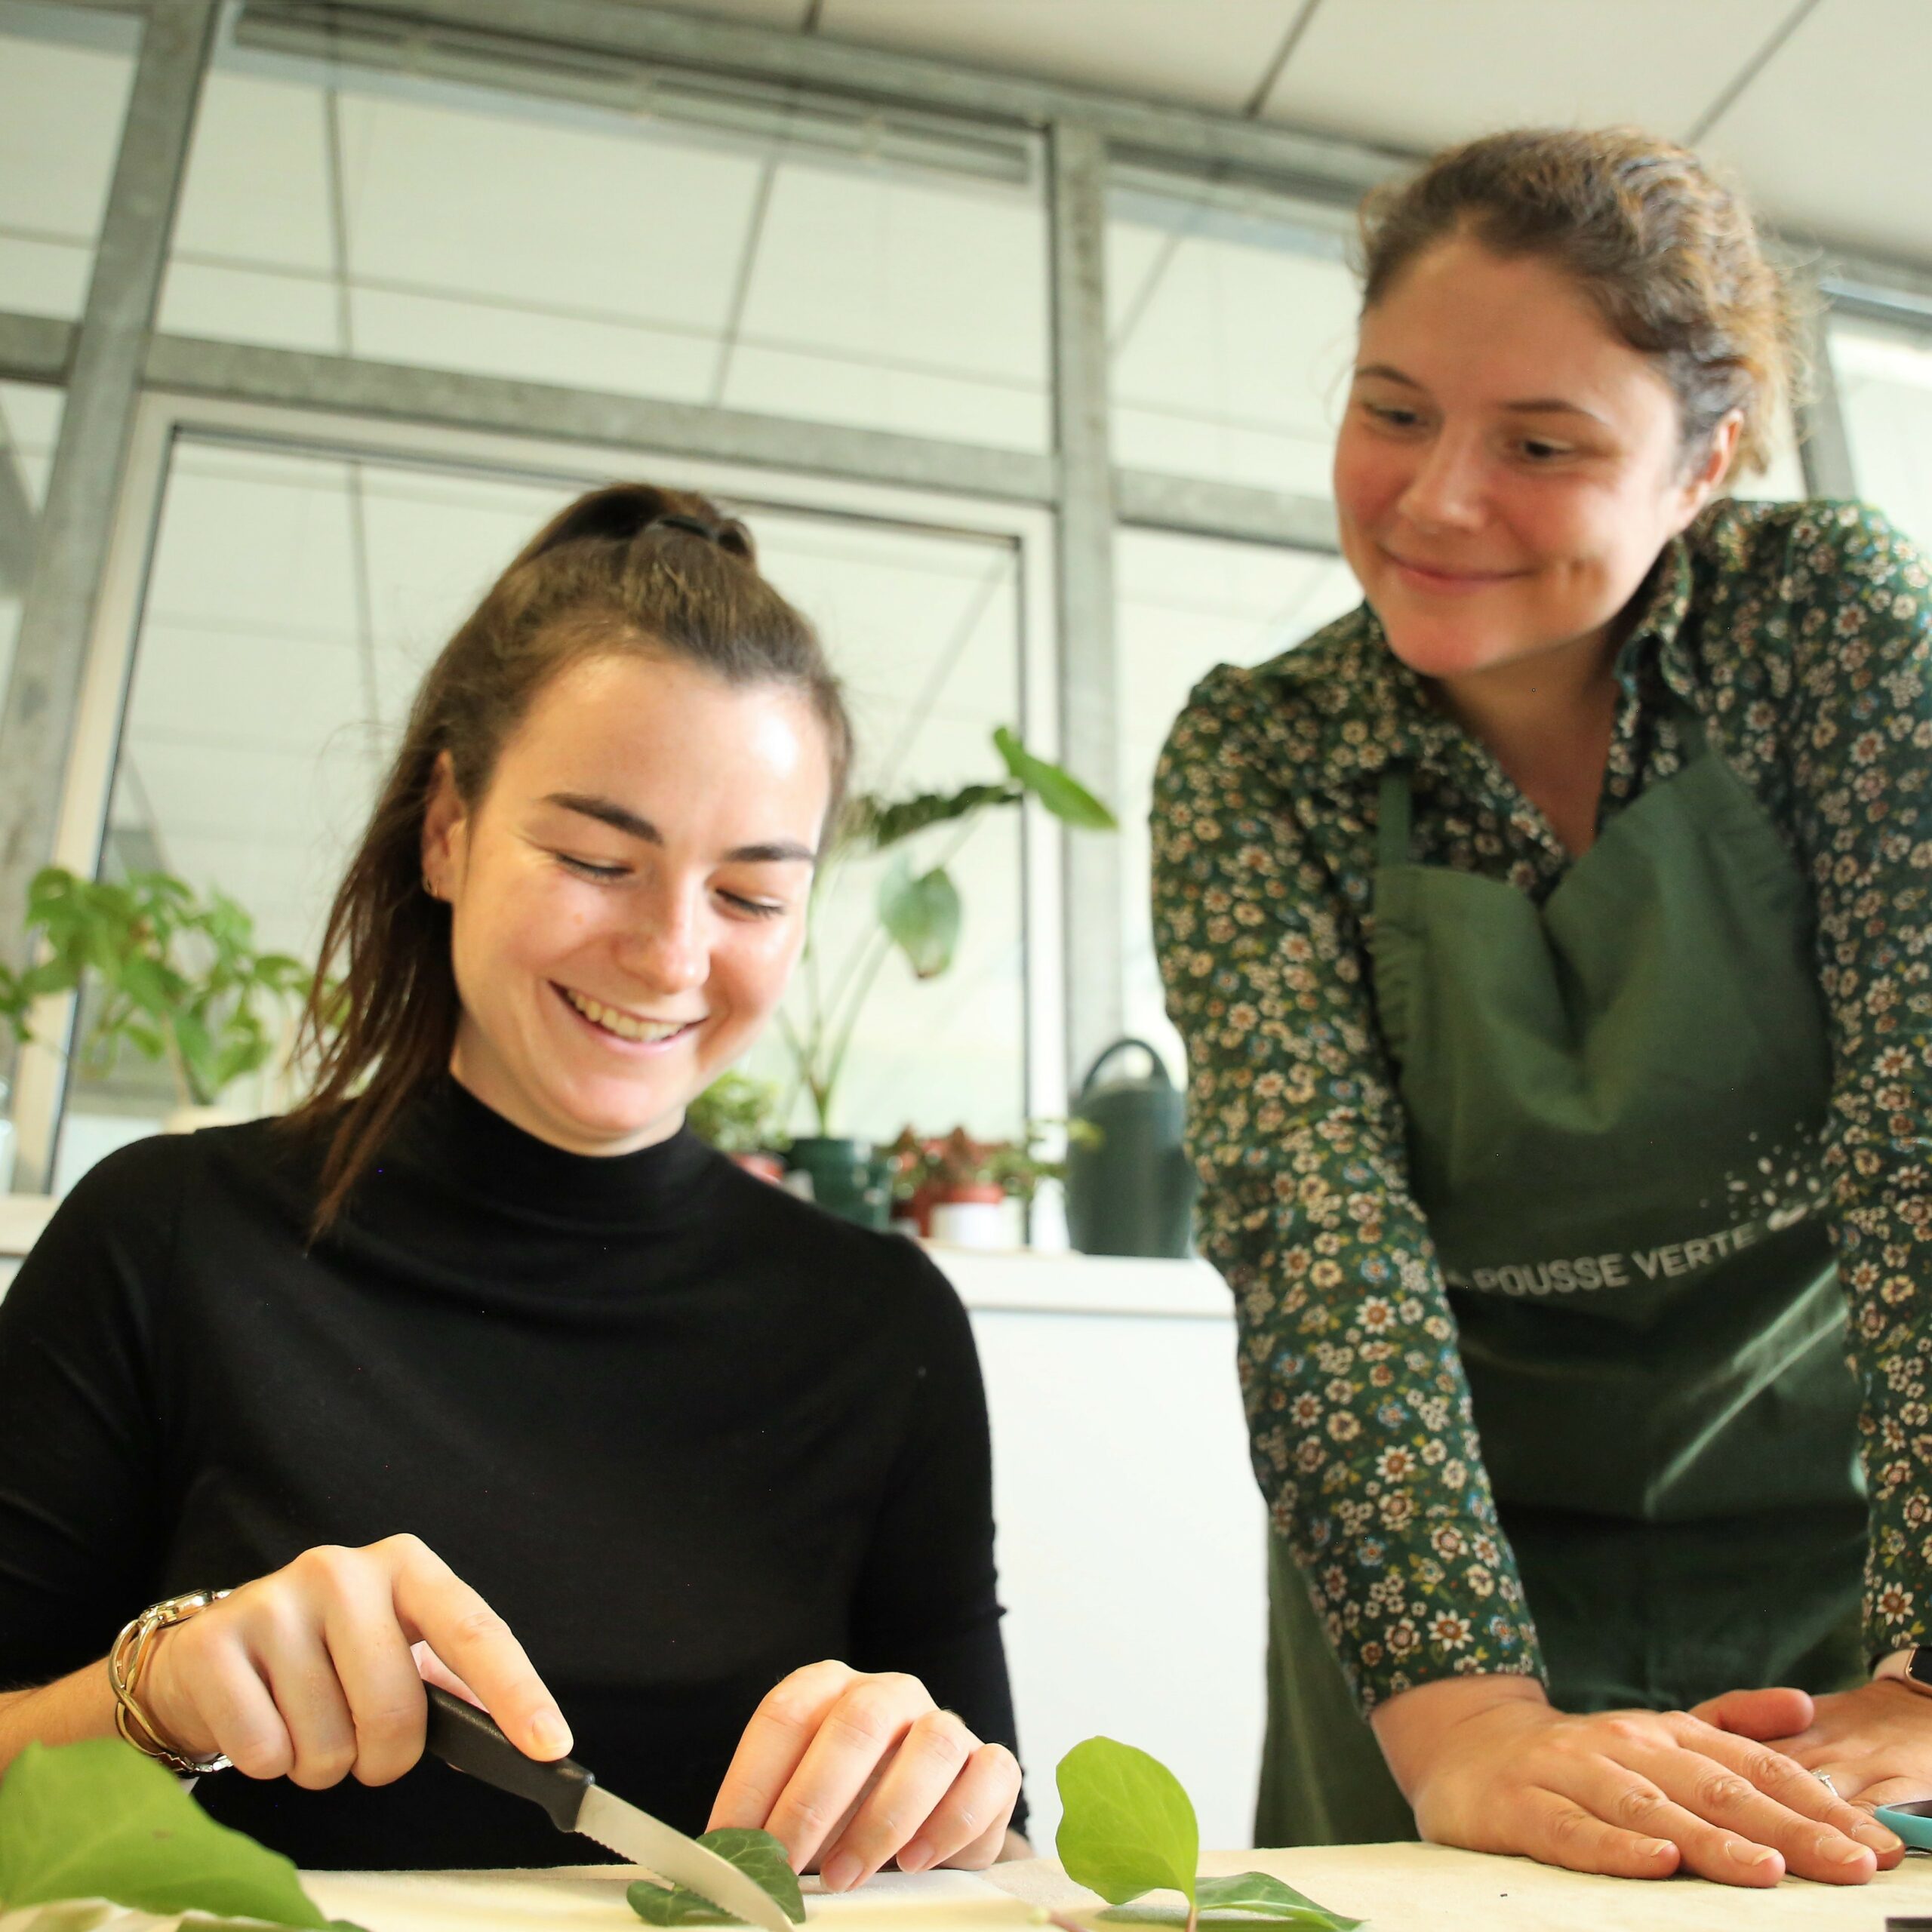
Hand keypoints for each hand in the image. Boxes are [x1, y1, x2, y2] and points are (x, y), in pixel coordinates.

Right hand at [140, 1533, 568, 1786]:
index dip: (517, 1692)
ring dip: (322, 1763)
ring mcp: (278, 1600)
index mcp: (407, 1567)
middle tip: (361, 1743)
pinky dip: (270, 1763)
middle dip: (384, 1756)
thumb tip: (526, 1737)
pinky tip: (262, 1722)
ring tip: (303, 1724)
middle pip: (396, 1710)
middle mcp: (345, 1571)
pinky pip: (265, 1752)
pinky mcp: (217, 1642)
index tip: (551, 1744)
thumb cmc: (325, 1657)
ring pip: (328, 1743)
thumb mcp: (395, 1649)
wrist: (212, 1654)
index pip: (474, 1630)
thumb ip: (453, 1686)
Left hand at [708, 1662, 1019, 1891]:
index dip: (752, 1779)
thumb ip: (766, 1824)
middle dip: (812, 1800)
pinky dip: (951, 1823)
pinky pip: (988, 1775)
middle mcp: (890, 1694)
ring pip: (932, 1744)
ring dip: (881, 1819)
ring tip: (844, 1877)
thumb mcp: (801, 1810)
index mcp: (831, 1689)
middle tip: (784, 1864)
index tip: (730, 1843)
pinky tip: (915, 1861)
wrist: (922, 1828)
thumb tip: (716, 1862)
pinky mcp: (991, 1765)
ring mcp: (945, 1723)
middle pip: (856, 1722)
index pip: (785, 1713)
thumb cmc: (845, 1816)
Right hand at [1370, 1674, 1900, 1885]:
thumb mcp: (1656, 1735)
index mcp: (1664, 1735)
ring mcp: (1571, 1774)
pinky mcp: (1522, 1808)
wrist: (1464, 1746)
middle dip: (1787, 1828)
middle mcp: (1624, 1747)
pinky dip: (1614, 1847)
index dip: (1817, 1804)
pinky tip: (1655, 1861)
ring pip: (1648, 1810)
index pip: (1753, 1768)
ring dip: (1709, 1840)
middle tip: (1850, 1863)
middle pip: (1713, 1789)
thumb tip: (1801, 1704)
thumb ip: (1729, 1724)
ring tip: (1765, 1868)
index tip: (1879, 1846)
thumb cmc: (1578, 1759)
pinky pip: (1572, 1832)